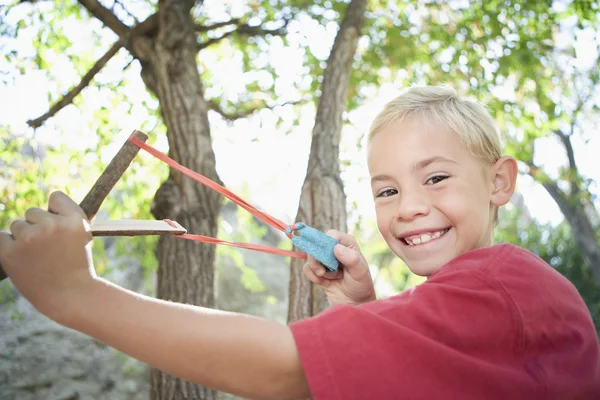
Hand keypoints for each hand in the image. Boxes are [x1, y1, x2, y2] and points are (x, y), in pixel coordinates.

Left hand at [0, 191, 95, 320]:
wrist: (70, 295)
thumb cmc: (76, 264)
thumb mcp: (82, 236)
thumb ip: (65, 217)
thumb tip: (43, 207)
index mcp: (74, 220)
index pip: (55, 197)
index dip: (55, 211)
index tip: (57, 226)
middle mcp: (52, 225)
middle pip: (32, 212)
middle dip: (38, 227)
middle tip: (49, 249)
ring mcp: (30, 238)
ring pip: (17, 225)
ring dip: (24, 238)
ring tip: (38, 257)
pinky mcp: (10, 252)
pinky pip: (1, 237)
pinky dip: (8, 246)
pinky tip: (22, 258)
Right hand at [303, 230, 375, 305]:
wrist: (354, 302)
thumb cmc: (361, 285)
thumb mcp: (360, 272)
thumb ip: (351, 259)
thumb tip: (336, 248)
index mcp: (347, 244)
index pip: (332, 235)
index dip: (327, 244)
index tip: (329, 257)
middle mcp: (335, 249)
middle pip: (317, 244)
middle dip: (318, 259)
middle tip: (323, 271)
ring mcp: (325, 259)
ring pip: (310, 257)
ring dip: (317, 269)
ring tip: (330, 278)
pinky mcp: (318, 270)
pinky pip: (307, 268)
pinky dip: (313, 276)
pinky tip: (323, 283)